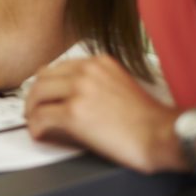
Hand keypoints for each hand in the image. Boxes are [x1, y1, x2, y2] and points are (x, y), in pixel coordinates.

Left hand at [23, 55, 183, 173]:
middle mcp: (87, 70)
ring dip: (32, 110)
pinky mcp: (73, 113)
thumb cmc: (148, 119)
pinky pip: (41, 117)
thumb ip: (97, 82)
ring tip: (35, 122)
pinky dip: (36, 127)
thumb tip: (73, 95)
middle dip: (35, 95)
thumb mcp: (120, 84)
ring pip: (38, 94)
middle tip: (34, 109)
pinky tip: (40, 134)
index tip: (45, 95)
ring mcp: (79, 90)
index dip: (48, 83)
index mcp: (99, 62)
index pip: (59, 67)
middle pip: (43, 77)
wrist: (162, 134)